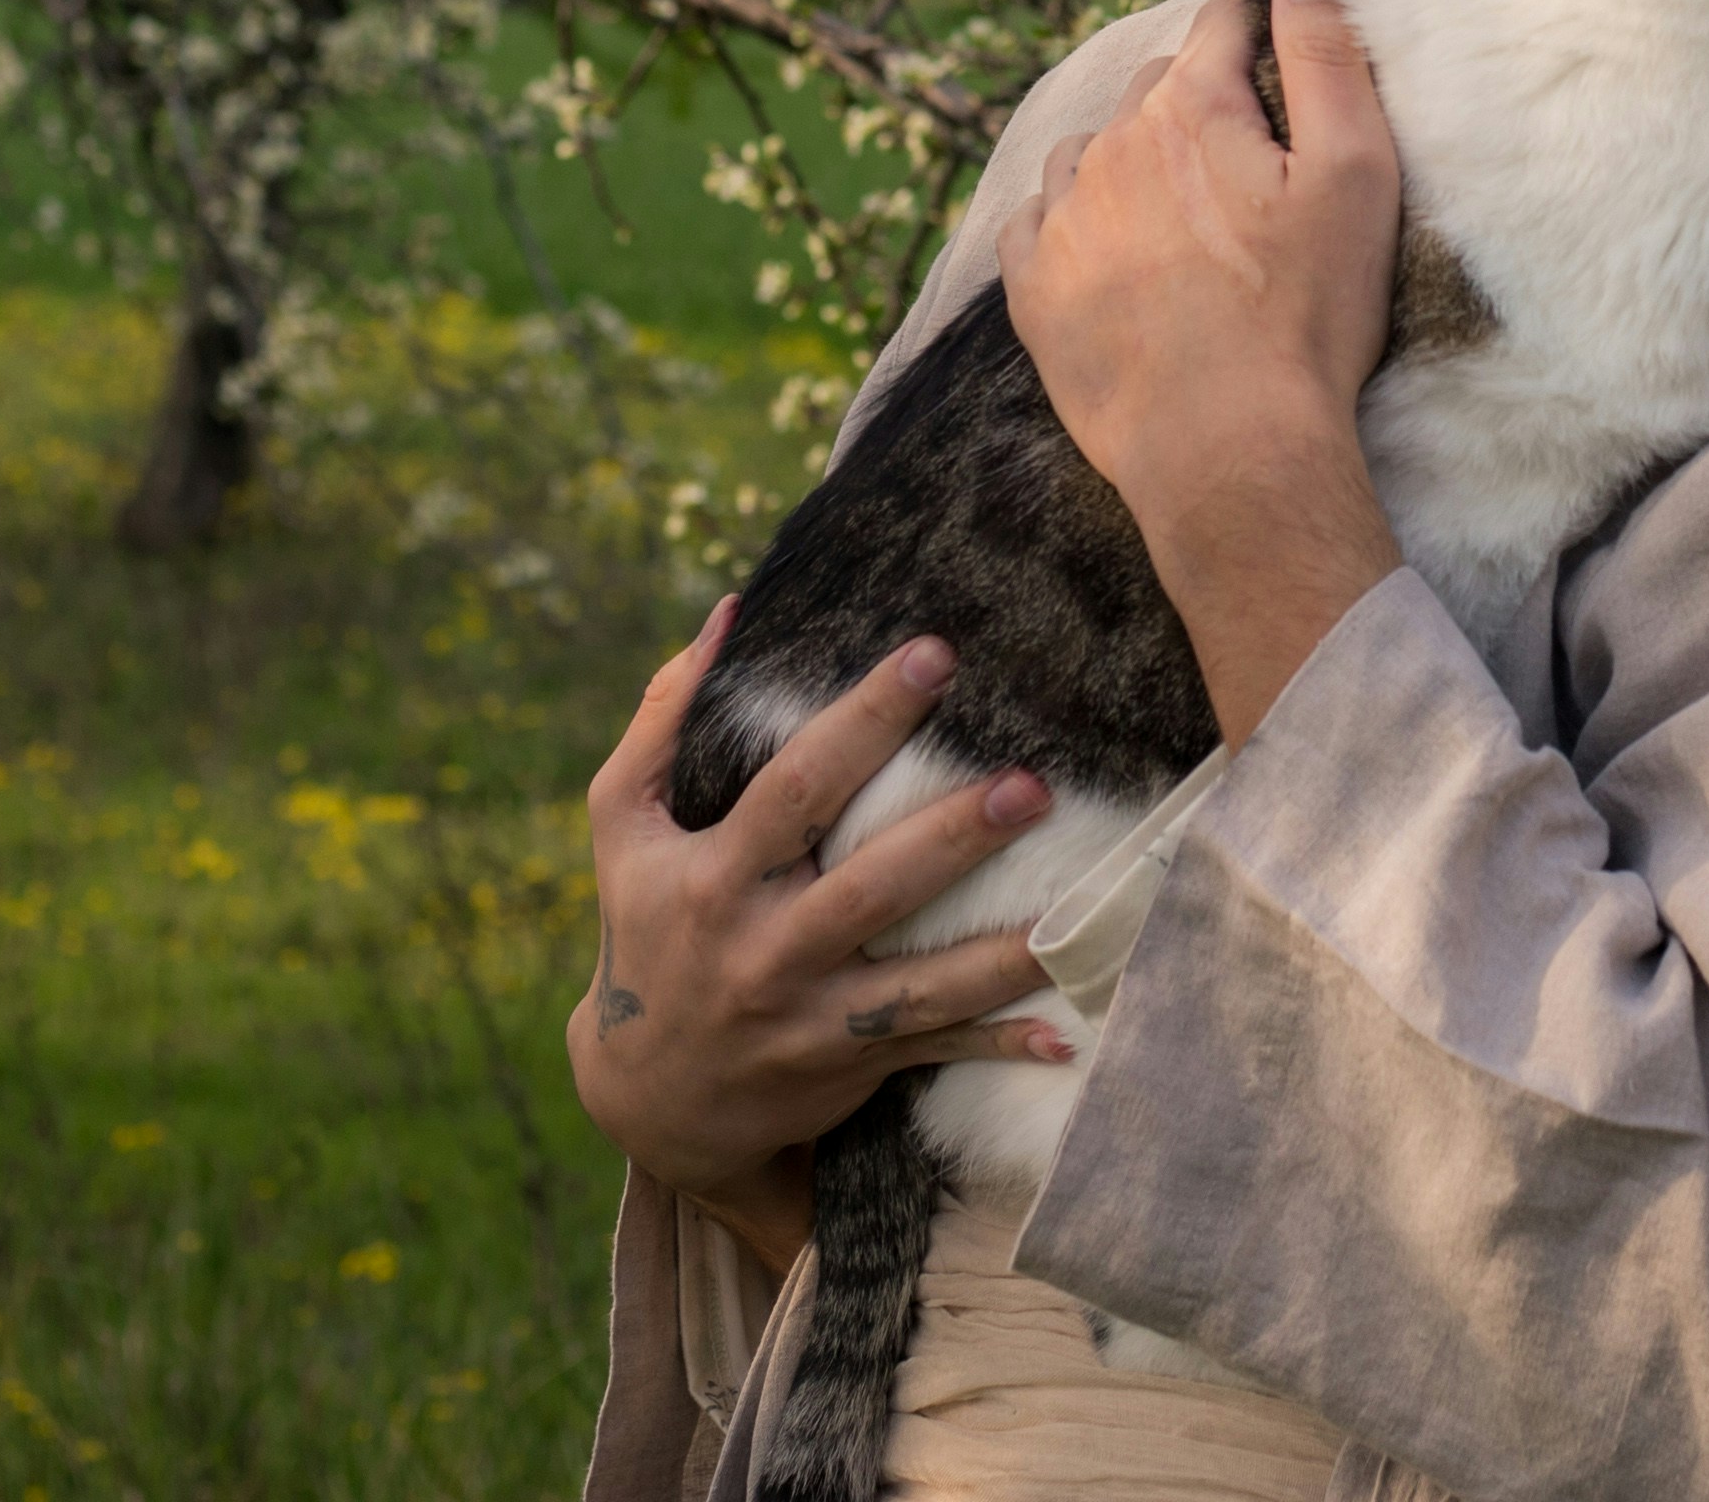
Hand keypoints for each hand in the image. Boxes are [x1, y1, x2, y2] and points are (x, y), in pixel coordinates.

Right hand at [569, 605, 1072, 1272]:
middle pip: (872, 889)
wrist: (650, 1096)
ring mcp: (812, 1017)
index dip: (865, 721)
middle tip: (1034, 784)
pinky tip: (1066, 1029)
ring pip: (921, 987)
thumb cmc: (645, 929)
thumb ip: (664, 720)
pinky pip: (936, 1052)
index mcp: (714, 877)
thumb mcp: (625, 829)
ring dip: (1003, 953)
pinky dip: (1000, 1045)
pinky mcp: (851, 1064)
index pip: (796, 789)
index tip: (935, 654)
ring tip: (1083, 909)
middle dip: (955, 836)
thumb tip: (729, 613)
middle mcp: (766, 950)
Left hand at [1003, 0, 1411, 739]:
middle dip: (1201, 105)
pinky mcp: (1034, 289)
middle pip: (1158, 86)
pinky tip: (1116, 257)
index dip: (1261, 35)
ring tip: (1187, 222)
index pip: (1222, 21)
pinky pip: (1041, 223)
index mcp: (1190, 106)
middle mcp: (1109, 144)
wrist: (1228, 451)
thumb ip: (1327, 55)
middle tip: (1253, 171)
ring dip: (1135, 162)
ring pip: (1094, 150)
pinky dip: (1076, 223)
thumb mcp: (1354, 173)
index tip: (1288, 78)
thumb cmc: (1305, 314)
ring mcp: (1063, 217)